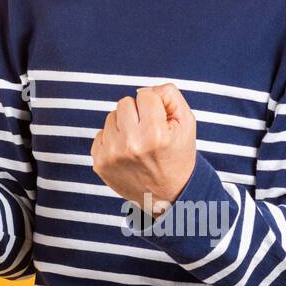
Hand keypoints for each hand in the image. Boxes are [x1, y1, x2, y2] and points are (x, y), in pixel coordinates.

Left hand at [91, 84, 196, 213]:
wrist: (168, 195)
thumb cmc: (178, 155)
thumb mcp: (186, 123)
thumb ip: (169, 96)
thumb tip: (144, 89)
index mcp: (154, 134)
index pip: (145, 94)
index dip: (155, 105)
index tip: (160, 122)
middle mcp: (131, 144)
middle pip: (125, 102)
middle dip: (138, 113)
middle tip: (149, 132)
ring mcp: (112, 155)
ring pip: (111, 117)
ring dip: (124, 125)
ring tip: (138, 143)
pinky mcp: (99, 162)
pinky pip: (100, 134)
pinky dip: (113, 140)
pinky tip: (127, 154)